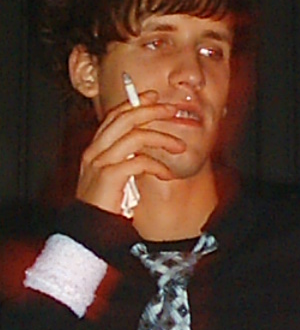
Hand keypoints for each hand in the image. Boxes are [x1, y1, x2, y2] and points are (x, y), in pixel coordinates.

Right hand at [76, 91, 185, 213]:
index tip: (154, 97)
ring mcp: (99, 162)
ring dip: (161, 138)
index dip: (135, 103)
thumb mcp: (116, 177)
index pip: (114, 116)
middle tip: (172, 110)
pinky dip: (158, 166)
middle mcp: (94, 151)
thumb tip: (150, 147)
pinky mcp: (108, 176)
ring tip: (180, 146)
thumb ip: (126, 160)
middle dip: (151, 110)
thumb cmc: (105, 206)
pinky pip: (139, 161)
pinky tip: (167, 175)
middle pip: (125, 118)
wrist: (88, 232)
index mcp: (95, 149)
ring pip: (134, 135)